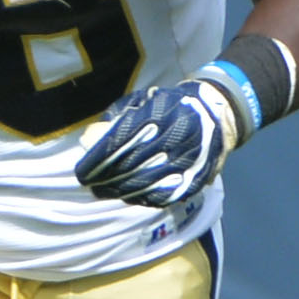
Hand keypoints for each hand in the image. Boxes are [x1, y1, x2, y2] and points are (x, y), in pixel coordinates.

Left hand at [76, 63, 258, 210]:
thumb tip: (87, 140)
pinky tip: (124, 194)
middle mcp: (175, 139)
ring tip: (101, 189)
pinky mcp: (193, 181)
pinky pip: (162, 195)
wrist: (216, 116)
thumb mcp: (144, 101)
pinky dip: (139, 197)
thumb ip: (117, 117)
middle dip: (104, 176)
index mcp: (162, 115)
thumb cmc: (171, 106)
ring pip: (144, 184)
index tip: (82, 167)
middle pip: (131, 164)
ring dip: (118, 189)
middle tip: (87, 180)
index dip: (99, 156)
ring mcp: (185, 163)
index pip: (122, 140)